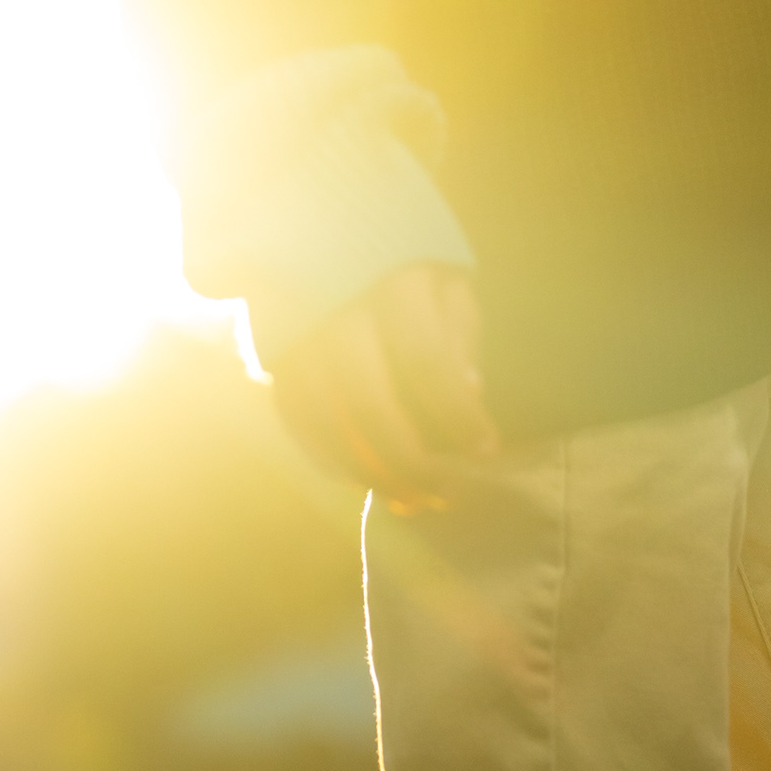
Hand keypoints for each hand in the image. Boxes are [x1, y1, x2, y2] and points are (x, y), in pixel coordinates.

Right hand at [273, 263, 498, 505]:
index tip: (487, 451)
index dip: (456, 412)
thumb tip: (470, 390)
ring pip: (329, 424)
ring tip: (413, 500)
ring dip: (372, 474)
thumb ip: (461, 342)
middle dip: (410, 458)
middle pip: (369, 402)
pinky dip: (337, 465)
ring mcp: (305, 344)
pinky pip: (303, 430)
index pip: (425, 360)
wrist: (347, 269)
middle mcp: (342, 314)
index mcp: (398, 288)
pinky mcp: (283, 372)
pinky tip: (372, 483)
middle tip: (446, 493)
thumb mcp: (453, 301)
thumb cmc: (419, 296)